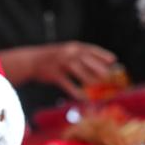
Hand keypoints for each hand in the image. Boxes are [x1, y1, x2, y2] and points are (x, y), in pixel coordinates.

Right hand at [0, 42, 116, 99]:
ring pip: (77, 71)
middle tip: (108, 76)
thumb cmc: (53, 57)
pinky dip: (75, 91)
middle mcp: (67, 53)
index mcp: (73, 46)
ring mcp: (60, 64)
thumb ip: (81, 56)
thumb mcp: (67, 51)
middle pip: (86, 60)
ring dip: (88, 79)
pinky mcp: (54, 75)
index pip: (91, 49)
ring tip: (97, 86)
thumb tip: (99, 66)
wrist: (31, 60)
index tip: (114, 60)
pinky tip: (83, 97)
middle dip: (98, 68)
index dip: (103, 55)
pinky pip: (67, 84)